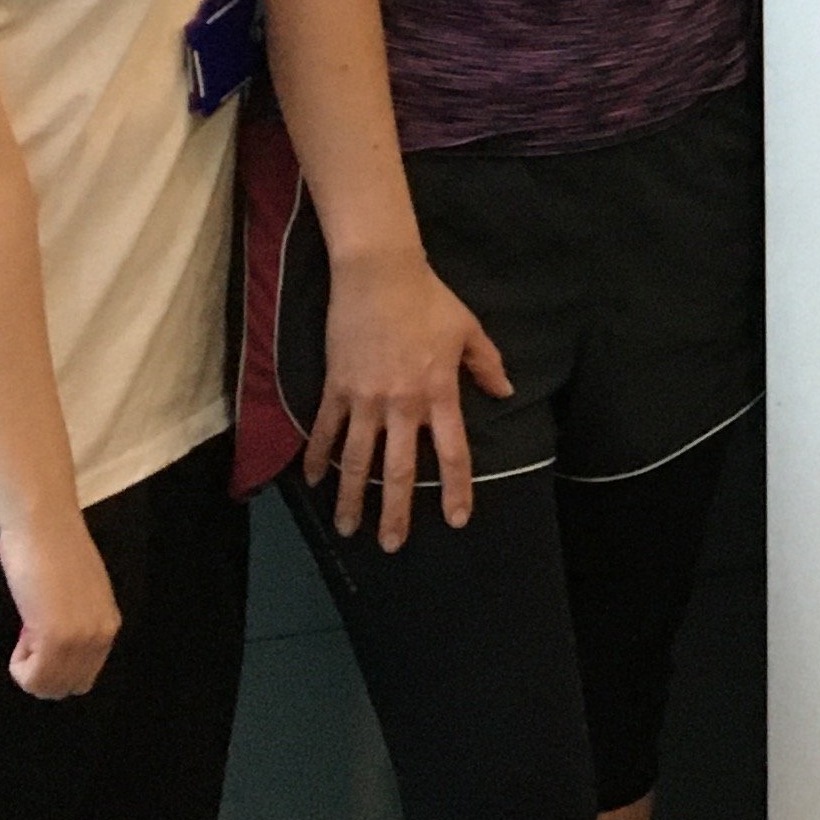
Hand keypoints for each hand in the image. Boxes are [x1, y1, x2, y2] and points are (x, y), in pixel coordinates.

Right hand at [0, 512, 121, 698]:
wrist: (43, 526)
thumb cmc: (51, 552)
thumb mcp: (78, 595)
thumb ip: (77, 624)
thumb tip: (59, 651)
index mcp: (108, 625)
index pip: (84, 674)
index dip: (56, 662)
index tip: (43, 631)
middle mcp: (101, 635)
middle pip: (68, 686)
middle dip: (43, 670)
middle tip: (32, 632)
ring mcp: (81, 638)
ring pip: (49, 686)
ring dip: (30, 667)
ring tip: (30, 628)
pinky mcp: (57, 637)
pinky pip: (32, 678)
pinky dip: (19, 664)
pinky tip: (24, 629)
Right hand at [307, 248, 512, 549]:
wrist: (379, 274)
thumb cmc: (429, 299)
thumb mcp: (468, 329)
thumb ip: (487, 365)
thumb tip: (507, 393)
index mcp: (439, 392)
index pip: (452, 452)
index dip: (455, 489)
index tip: (455, 520)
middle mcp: (402, 404)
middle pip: (399, 470)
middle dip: (395, 512)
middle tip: (391, 546)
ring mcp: (365, 398)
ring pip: (356, 460)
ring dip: (350, 498)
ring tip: (347, 529)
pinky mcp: (336, 387)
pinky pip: (325, 430)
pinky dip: (317, 458)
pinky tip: (312, 482)